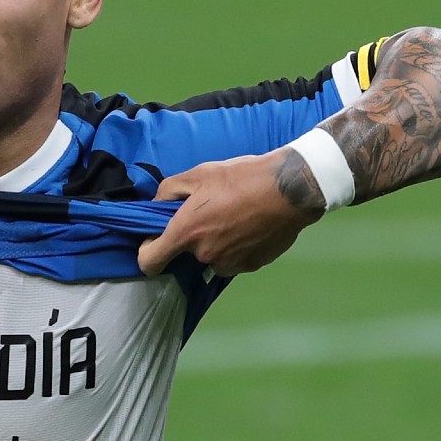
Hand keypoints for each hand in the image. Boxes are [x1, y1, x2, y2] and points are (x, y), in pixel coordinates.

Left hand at [135, 150, 322, 275]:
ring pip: (213, 257)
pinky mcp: (252, 266)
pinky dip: (238, 247)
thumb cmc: (242, 178)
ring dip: (217, 243)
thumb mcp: (198, 174)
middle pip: (187, 253)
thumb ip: (167, 192)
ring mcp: (230, 263)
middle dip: (194, 236)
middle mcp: (204, 254)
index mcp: (186, 233)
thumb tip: (156, 206)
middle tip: (212, 211)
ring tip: (235, 217)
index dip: (147, 253)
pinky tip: (251, 226)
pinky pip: (235, 259)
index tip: (155, 243)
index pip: (149, 262)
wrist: (292, 188)